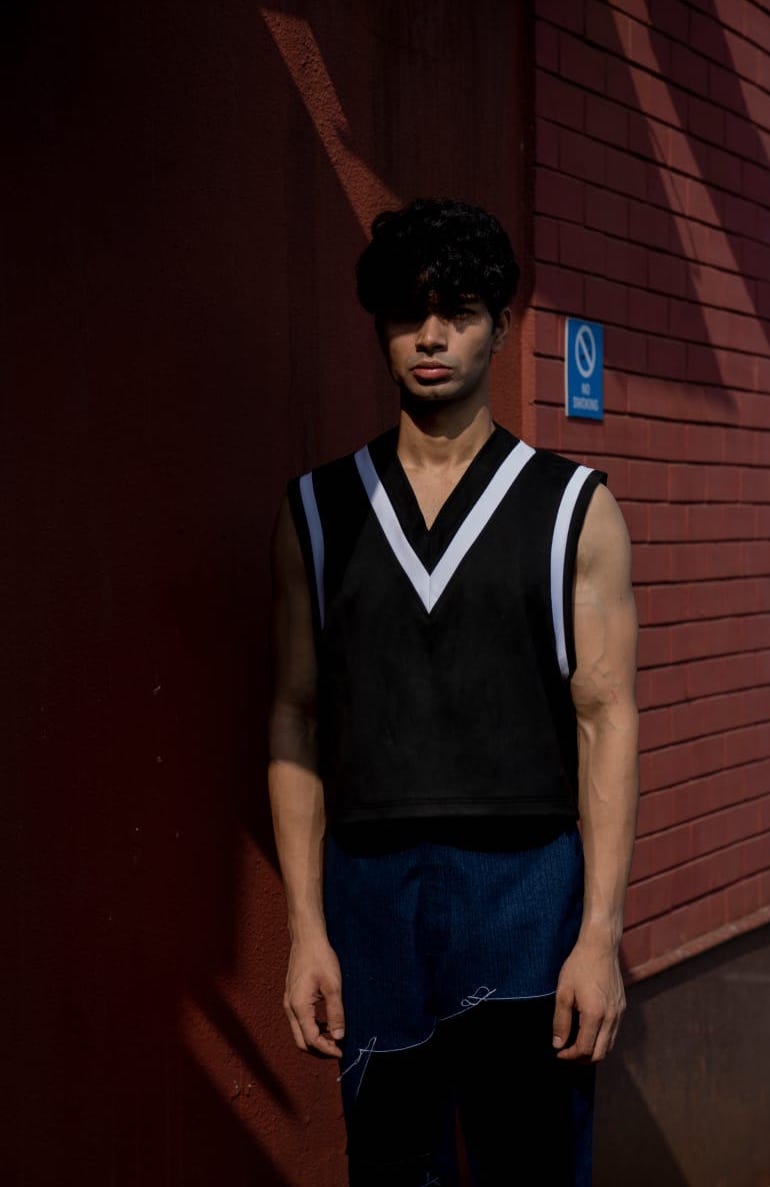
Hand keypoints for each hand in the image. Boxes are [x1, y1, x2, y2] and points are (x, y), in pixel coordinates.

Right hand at [284, 935, 344, 1057]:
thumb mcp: (333, 986)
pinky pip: (299, 1020)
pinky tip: (325, 1022)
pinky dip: (311, 1027)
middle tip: (337, 1048)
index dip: (327, 1049)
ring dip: (315, 1038)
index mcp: (299, 1007)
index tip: (342, 1051)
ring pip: (299, 1031)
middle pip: (301, 1040)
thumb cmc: (321, 959)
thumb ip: (336, 1013)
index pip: (311, 1039)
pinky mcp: (291, 996)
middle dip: (319, 1048)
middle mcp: (290, 1007)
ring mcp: (288, 1001)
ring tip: (334, 1036)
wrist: (307, 938)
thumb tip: (339, 1037)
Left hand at [551, 936, 625, 1061]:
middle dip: (582, 1059)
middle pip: (600, 1054)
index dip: (569, 1056)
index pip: (584, 1049)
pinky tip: (589, 1032)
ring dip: (593, 1051)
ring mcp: (619, 1013)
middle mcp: (611, 1018)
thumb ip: (560, 1021)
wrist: (600, 947)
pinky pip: (614, 1033)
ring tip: (576, 1046)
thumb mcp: (563, 992)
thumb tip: (558, 1044)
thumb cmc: (579, 966)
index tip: (558, 1053)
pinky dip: (602, 1040)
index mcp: (595, 1014)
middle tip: (566, 1054)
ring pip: (609, 1046)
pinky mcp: (622, 1007)